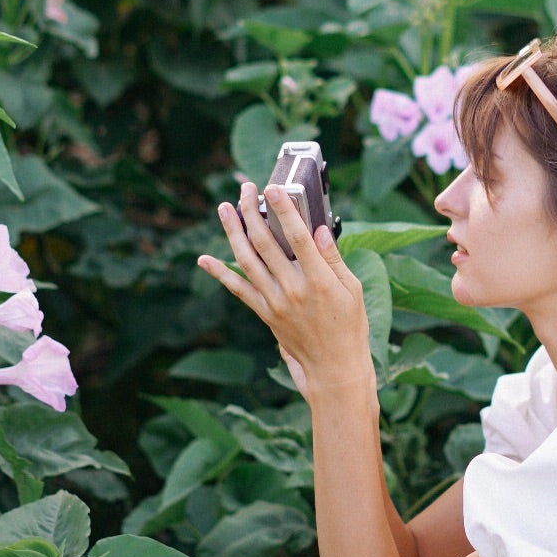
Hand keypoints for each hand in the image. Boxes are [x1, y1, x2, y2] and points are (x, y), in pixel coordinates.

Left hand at [197, 183, 373, 401]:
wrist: (333, 368)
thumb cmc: (349, 327)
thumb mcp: (351, 290)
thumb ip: (333, 259)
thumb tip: (319, 230)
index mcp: (319, 280)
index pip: (298, 237)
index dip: (284, 210)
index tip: (273, 188)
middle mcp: (293, 289)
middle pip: (266, 243)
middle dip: (253, 212)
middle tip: (246, 190)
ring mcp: (275, 302)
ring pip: (247, 260)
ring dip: (233, 232)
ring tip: (224, 209)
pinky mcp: (265, 313)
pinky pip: (238, 289)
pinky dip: (220, 273)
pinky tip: (205, 259)